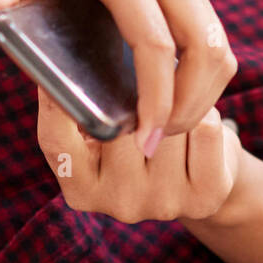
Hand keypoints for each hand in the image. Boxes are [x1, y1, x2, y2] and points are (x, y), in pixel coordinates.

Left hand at [0, 0, 235, 155]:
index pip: (154, 42)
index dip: (155, 96)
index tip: (146, 138)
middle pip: (204, 48)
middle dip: (188, 105)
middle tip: (159, 142)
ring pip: (219, 49)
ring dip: (202, 97)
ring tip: (168, 129)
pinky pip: (216, 44)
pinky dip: (205, 81)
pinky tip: (176, 105)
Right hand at [36, 87, 244, 224]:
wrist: (197, 181)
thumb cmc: (138, 140)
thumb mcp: (100, 134)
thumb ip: (84, 110)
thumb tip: (66, 58)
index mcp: (80, 188)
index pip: (56, 140)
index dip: (55, 101)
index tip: (56, 70)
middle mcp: (117, 203)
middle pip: (123, 122)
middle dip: (135, 98)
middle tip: (140, 102)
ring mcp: (162, 204)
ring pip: (168, 120)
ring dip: (176, 103)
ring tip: (172, 116)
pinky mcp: (204, 197)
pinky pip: (206, 128)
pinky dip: (207, 115)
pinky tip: (197, 130)